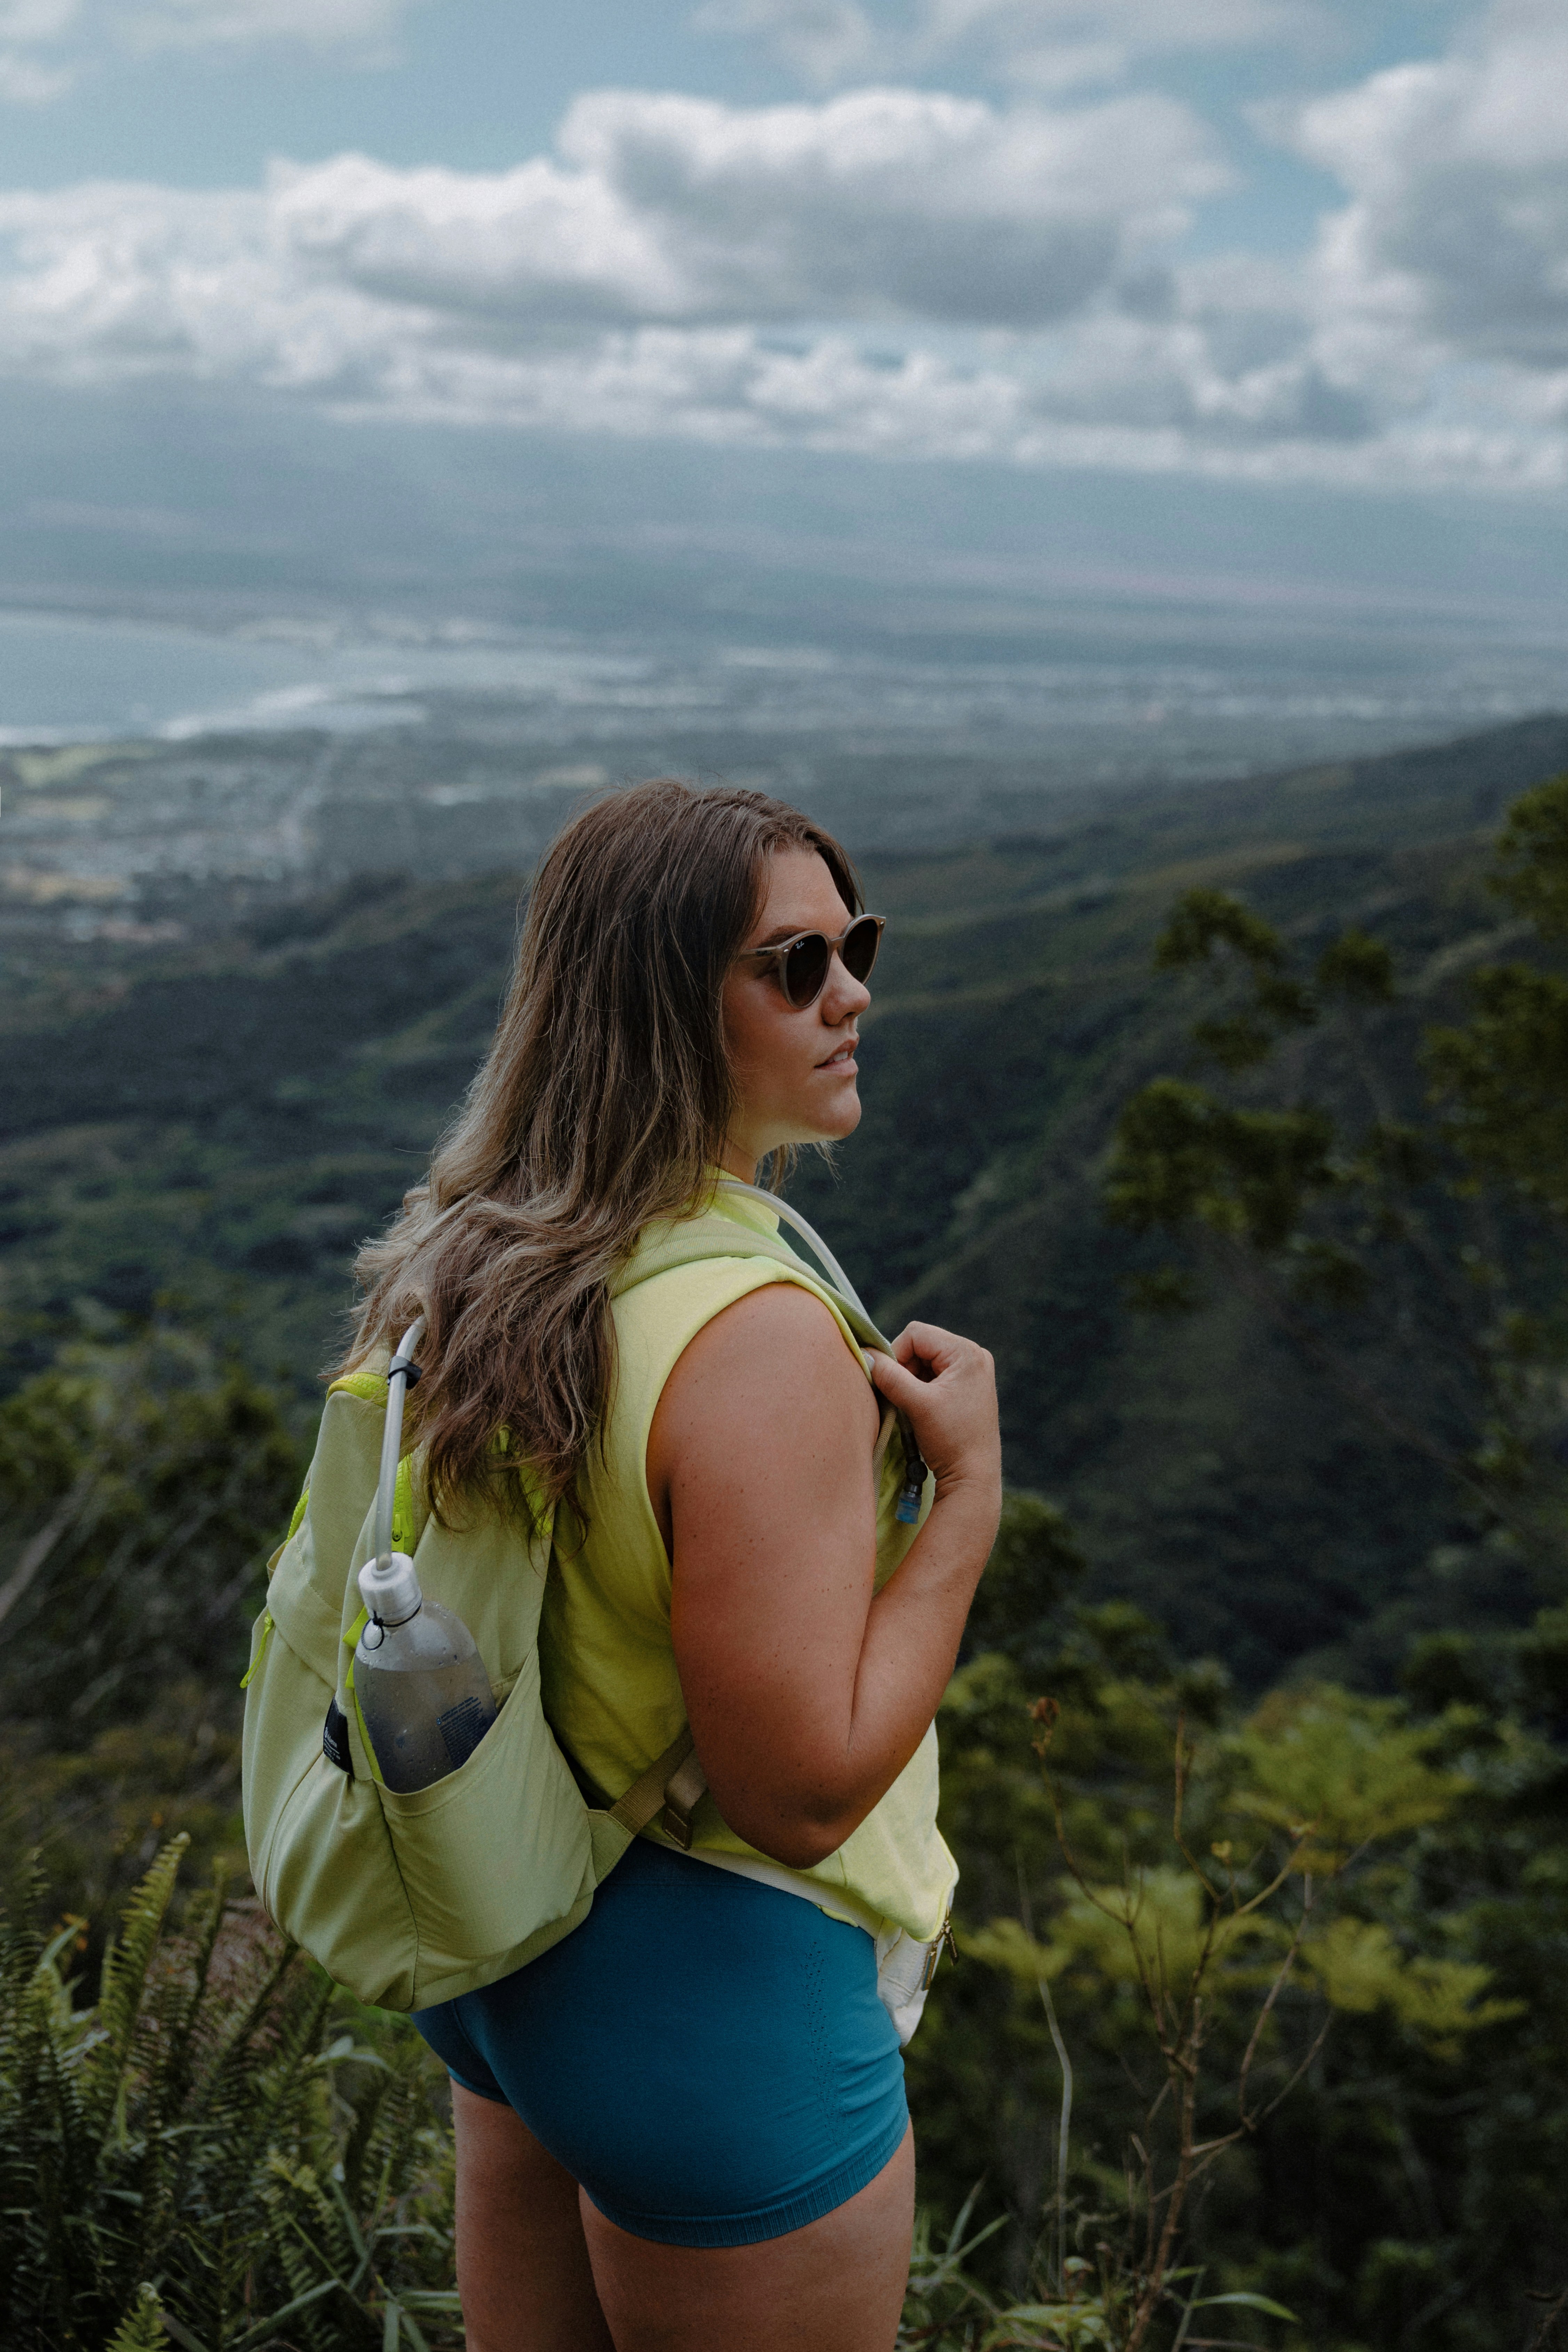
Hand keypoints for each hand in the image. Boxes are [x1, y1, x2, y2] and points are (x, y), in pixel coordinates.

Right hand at [870, 1322, 1000, 1506]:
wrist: (973, 1476)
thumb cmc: (950, 1439)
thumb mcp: (917, 1404)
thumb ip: (889, 1376)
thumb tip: (864, 1354)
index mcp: (967, 1352)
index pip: (916, 1334)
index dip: (896, 1355)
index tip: (891, 1383)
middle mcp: (974, 1356)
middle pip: (921, 1345)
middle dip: (905, 1369)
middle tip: (902, 1397)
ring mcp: (973, 1372)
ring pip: (925, 1361)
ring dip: (911, 1380)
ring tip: (913, 1406)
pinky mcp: (968, 1387)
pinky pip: (935, 1375)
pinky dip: (922, 1388)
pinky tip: (923, 1410)